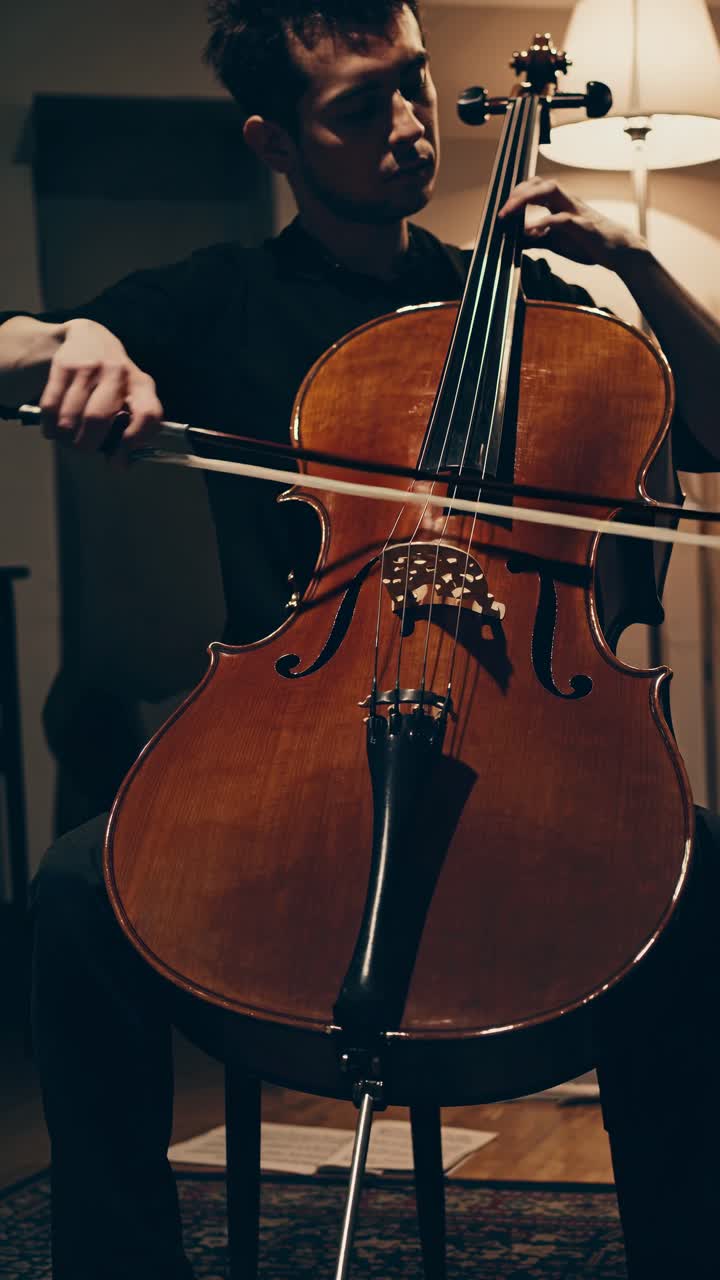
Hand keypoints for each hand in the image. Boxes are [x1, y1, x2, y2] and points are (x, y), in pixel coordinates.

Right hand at [40, 318, 162, 455]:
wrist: (89, 337)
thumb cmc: (113, 382)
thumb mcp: (129, 400)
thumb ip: (128, 432)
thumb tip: (119, 465)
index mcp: (141, 385)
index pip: (148, 414)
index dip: (135, 439)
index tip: (120, 453)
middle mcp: (118, 372)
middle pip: (97, 419)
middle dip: (86, 444)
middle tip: (82, 449)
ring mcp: (90, 366)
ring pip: (70, 417)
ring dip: (65, 438)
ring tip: (67, 439)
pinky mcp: (64, 364)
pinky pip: (51, 406)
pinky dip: (49, 426)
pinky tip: (53, 429)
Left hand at [499, 178, 645, 269]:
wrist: (618, 251)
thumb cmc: (588, 243)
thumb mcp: (556, 242)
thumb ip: (537, 238)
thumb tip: (515, 240)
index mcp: (560, 203)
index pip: (535, 187)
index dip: (517, 194)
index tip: (503, 210)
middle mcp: (567, 201)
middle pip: (540, 182)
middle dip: (518, 192)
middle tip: (502, 211)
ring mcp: (575, 210)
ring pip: (551, 190)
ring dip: (527, 198)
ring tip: (510, 213)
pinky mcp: (583, 225)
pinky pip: (561, 218)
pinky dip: (543, 223)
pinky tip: (528, 232)